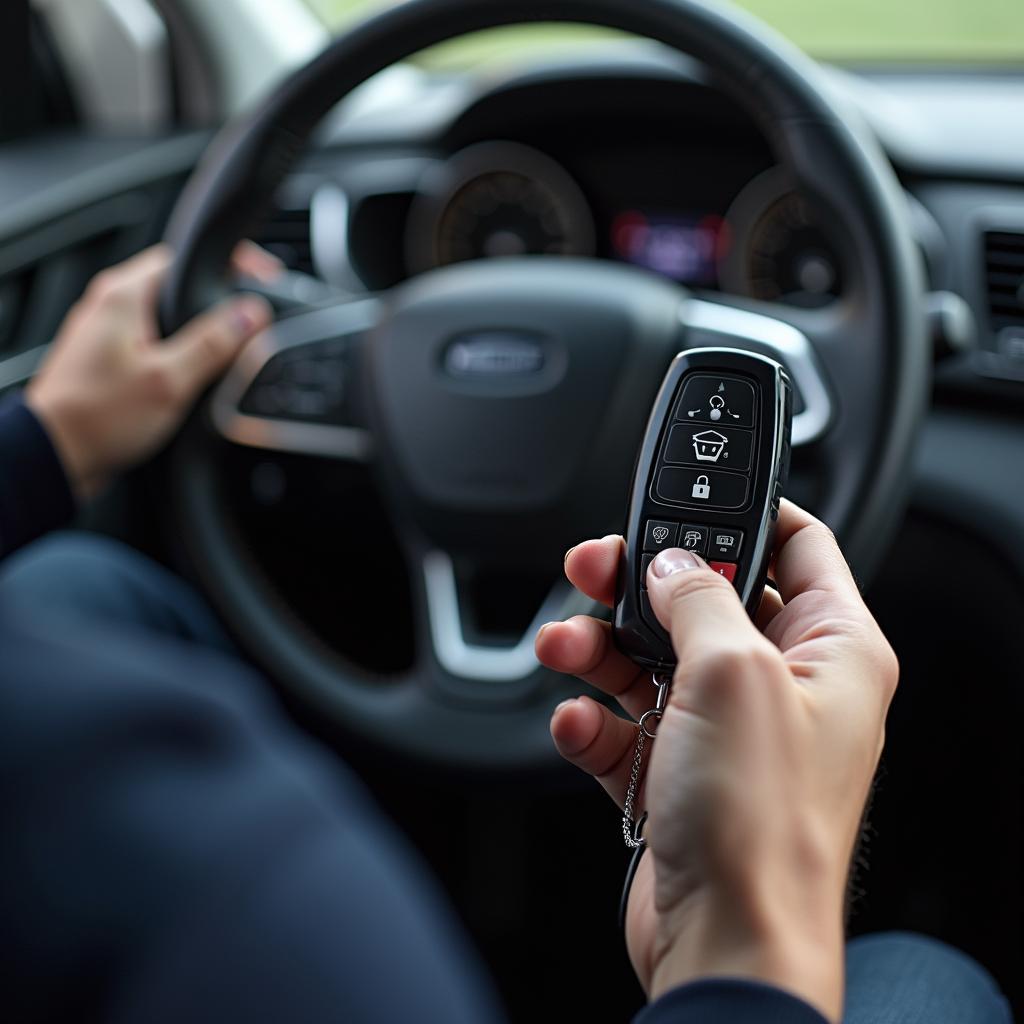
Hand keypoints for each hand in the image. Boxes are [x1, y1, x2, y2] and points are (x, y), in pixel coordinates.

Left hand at [25, 243, 278, 499]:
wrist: (55, 456)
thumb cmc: (98, 418)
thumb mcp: (169, 380)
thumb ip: (214, 343)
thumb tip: (251, 314)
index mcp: (123, 295)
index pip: (185, 256)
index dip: (230, 264)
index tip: (262, 279)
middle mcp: (111, 306)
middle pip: (179, 285)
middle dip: (218, 300)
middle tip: (253, 319)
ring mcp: (108, 333)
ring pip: (168, 316)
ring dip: (199, 329)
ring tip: (229, 349)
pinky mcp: (109, 360)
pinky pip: (155, 342)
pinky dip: (180, 352)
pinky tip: (194, 376)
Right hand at [535, 502, 897, 1021]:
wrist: (725, 943)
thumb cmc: (760, 824)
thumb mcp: (733, 672)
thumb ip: (698, 597)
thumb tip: (670, 563)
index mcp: (832, 651)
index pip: (798, 546)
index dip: (743, 517)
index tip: (683, 504)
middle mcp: (784, 686)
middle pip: (706, 600)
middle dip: (641, 584)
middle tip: (592, 568)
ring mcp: (728, 732)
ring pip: (654, 658)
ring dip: (599, 649)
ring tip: (564, 649)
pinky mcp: (679, 773)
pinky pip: (626, 724)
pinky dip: (593, 719)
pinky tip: (577, 725)